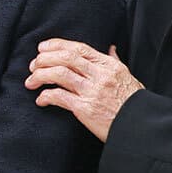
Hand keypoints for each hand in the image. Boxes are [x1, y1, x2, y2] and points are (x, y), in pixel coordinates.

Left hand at [26, 40, 141, 141]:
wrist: (140, 127)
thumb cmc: (134, 103)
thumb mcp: (127, 77)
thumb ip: (115, 61)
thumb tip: (111, 47)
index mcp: (109, 66)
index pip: (79, 48)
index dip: (57, 45)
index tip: (42, 48)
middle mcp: (100, 76)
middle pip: (66, 58)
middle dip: (44, 59)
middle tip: (33, 65)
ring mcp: (92, 91)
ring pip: (59, 74)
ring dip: (40, 75)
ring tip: (31, 81)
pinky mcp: (85, 109)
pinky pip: (60, 97)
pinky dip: (46, 96)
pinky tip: (41, 99)